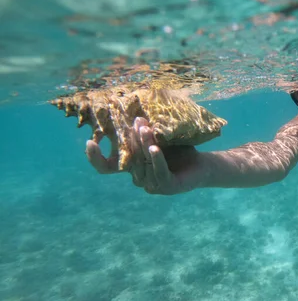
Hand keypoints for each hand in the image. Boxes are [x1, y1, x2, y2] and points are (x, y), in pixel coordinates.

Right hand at [85, 117, 205, 194]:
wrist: (204, 165)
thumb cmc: (179, 150)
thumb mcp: (158, 139)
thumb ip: (144, 132)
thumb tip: (131, 114)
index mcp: (133, 167)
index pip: (106, 167)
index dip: (95, 158)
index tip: (89, 142)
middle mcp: (139, 178)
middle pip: (130, 158)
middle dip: (132, 138)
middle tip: (137, 121)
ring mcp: (152, 185)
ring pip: (145, 162)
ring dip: (145, 144)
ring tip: (146, 128)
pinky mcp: (168, 187)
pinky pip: (159, 171)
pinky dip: (157, 159)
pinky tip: (154, 148)